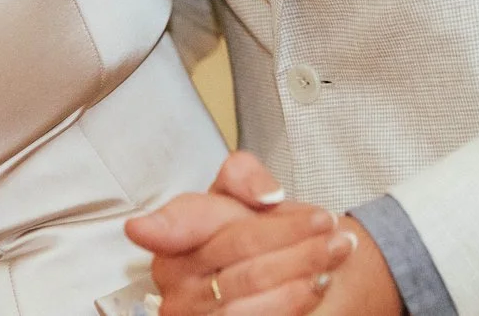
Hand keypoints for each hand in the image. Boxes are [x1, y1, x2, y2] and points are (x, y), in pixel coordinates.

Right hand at [126, 152, 355, 314]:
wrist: (285, 272)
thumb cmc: (256, 233)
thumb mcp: (243, 192)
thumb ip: (243, 176)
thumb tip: (263, 196)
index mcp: (170, 240)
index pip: (182, 223)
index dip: (162, 227)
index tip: (143, 229)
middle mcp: (174, 282)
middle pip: (237, 250)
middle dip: (289, 235)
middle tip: (328, 224)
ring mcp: (195, 314)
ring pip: (253, 285)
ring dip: (302, 266)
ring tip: (336, 249)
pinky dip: (294, 298)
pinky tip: (316, 282)